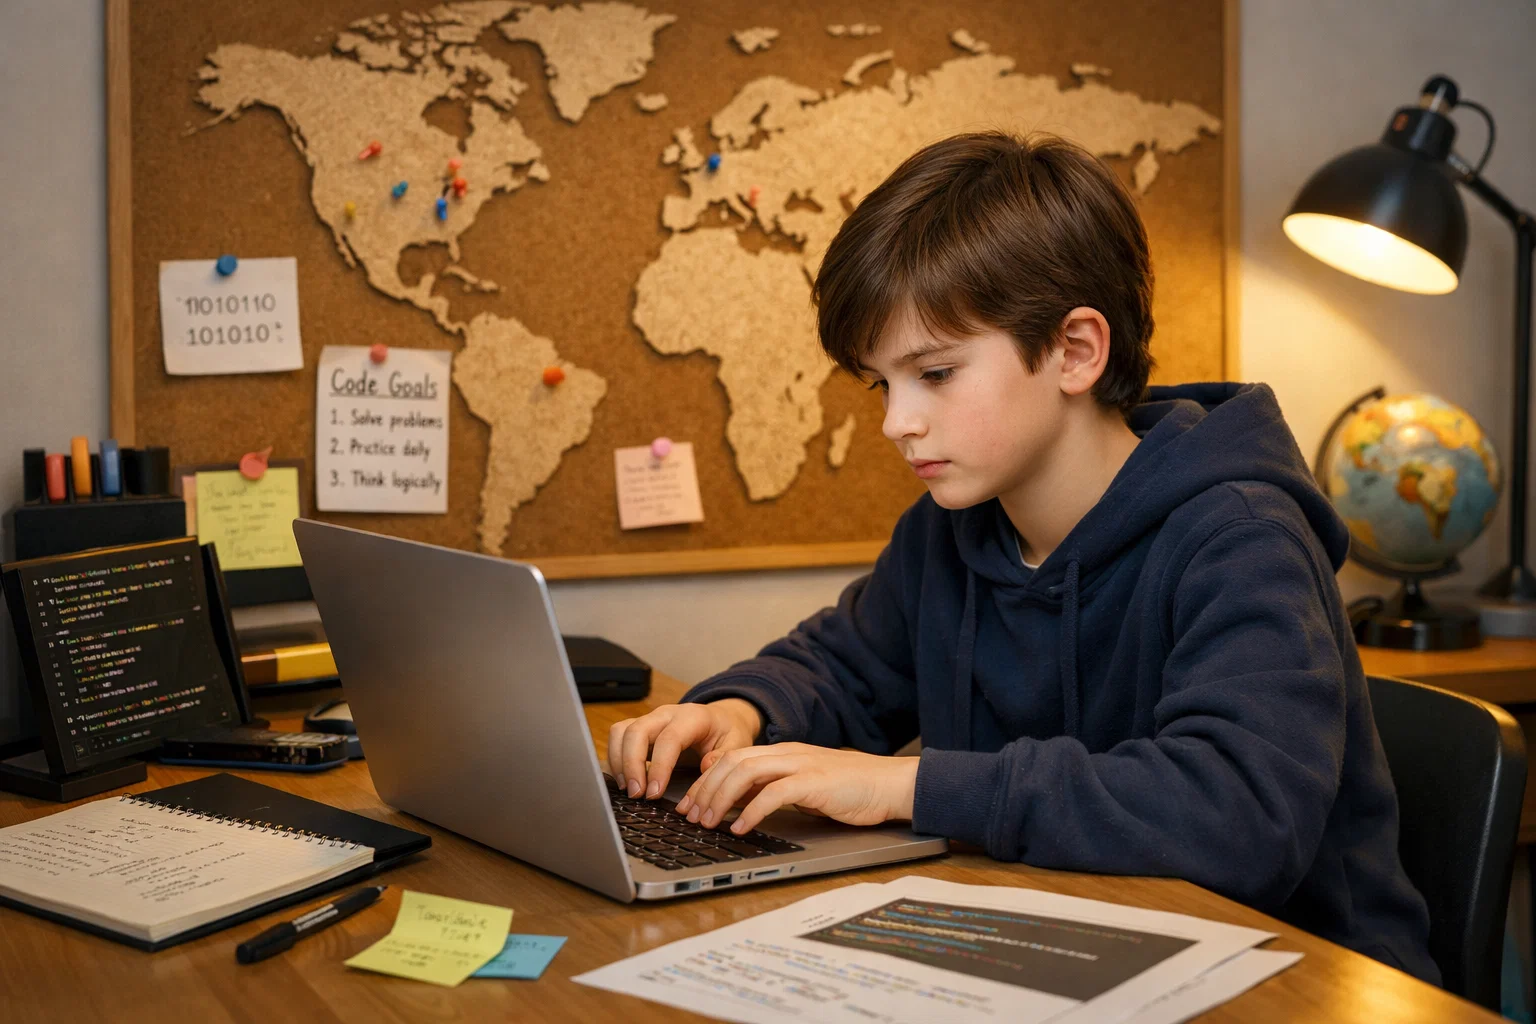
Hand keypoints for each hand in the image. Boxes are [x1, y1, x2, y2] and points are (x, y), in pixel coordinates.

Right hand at [606, 698, 761, 799]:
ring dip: (619, 761)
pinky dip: (616, 758)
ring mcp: (651, 719)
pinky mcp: (641, 728)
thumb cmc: (727, 733)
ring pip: (622, 731)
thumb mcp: (737, 743)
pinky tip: (625, 781)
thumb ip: (723, 756)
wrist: (722, 718)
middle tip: (637, 794)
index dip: (658, 767)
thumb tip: (705, 767)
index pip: (668, 739)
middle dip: (631, 765)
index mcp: (692, 717)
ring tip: (629, 789)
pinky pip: (619, 737)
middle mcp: (666, 714)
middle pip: (637, 731)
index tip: (654, 793)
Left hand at [675, 744, 919, 835]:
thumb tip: (741, 807)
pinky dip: (752, 810)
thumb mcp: (805, 788)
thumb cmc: (851, 790)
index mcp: (783, 753)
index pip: (732, 759)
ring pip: (745, 772)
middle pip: (731, 762)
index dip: (706, 781)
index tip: (690, 805)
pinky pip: (774, 793)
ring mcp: (801, 765)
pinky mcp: (815, 782)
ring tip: (709, 822)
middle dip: (705, 789)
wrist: (890, 784)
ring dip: (721, 798)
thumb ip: (775, 790)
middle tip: (691, 816)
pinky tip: (741, 828)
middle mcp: (788, 754)